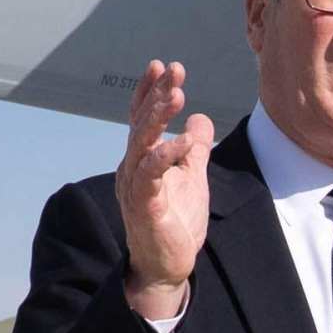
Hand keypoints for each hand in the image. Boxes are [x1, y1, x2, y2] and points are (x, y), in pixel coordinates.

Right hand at [116, 58, 213, 319]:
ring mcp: (135, 186)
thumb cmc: (176, 222)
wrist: (167, 266)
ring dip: (158, 117)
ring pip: (141, 143)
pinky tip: (182, 140)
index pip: (142, 118)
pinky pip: (151, 174)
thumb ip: (194, 149)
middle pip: (141, 123)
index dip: (150, 91)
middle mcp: (132, 168)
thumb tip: (200, 118)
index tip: (162, 66)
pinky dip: (166, 154)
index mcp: (142, 159)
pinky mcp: (144, 205)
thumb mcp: (192, 177)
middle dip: (157, 94)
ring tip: (176, 94)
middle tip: (173, 69)